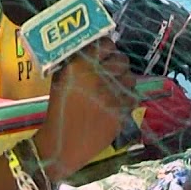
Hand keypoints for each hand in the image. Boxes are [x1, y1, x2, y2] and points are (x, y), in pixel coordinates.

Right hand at [38, 38, 136, 176]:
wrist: (61, 145)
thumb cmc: (57, 111)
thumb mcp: (60, 81)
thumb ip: (76, 63)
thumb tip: (96, 49)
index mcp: (79, 65)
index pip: (106, 44)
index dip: (109, 49)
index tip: (106, 55)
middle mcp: (97, 77)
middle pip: (122, 60)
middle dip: (119, 66)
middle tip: (112, 74)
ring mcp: (111, 95)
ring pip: (131, 78)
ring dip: (124, 82)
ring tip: (114, 90)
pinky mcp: (120, 111)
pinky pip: (133, 98)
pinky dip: (127, 100)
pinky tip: (116, 104)